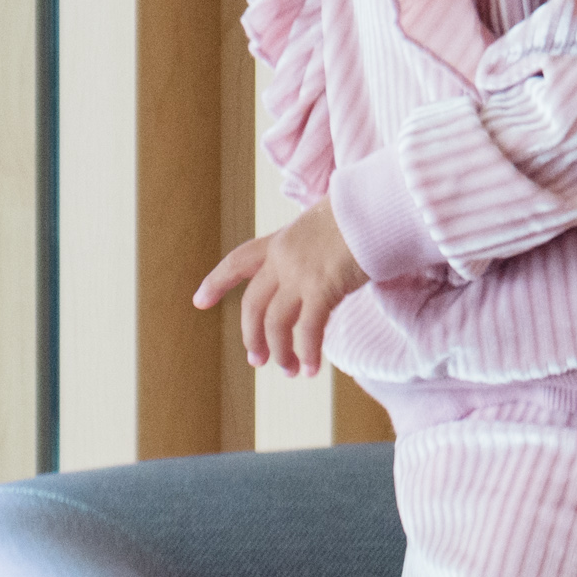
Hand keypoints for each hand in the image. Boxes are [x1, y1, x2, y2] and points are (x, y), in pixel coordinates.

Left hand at [192, 202, 368, 379]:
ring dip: (280, 352)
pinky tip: (313, 369)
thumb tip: (325, 262)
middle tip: (256, 360)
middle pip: (253, 305)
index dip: (217, 282)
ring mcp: (300, 274)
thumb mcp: (326, 224)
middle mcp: (283, 258)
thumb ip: (315, 246)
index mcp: (281, 240)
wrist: (377, 204)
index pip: (239, 261)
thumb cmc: (364, 212)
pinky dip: (309, 353)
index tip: (199, 301)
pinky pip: (308, 331)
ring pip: (275, 323)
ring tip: (289, 371)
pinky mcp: (322, 288)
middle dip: (252, 336)